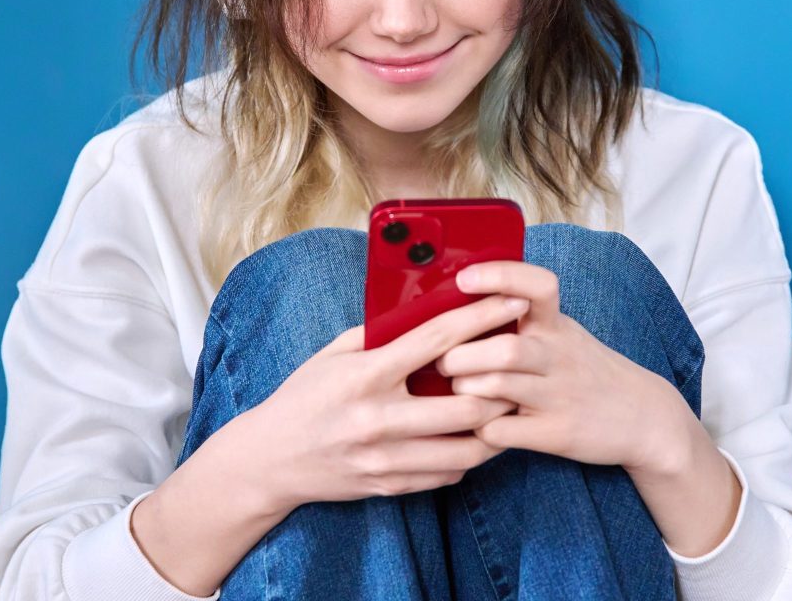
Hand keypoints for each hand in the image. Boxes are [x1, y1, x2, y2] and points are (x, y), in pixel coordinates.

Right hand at [245, 292, 532, 512]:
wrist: (270, 459)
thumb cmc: (304, 397)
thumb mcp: (333, 354)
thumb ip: (379, 334)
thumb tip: (427, 308)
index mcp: (365, 375)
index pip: (437, 341)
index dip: (482, 319)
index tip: (513, 305)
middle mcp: (378, 419)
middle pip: (466, 406)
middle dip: (503, 385)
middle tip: (521, 368)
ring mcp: (385, 459)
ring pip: (467, 449)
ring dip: (496, 427)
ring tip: (507, 406)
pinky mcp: (390, 486)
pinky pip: (448, 474)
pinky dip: (468, 455)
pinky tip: (474, 437)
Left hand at [440, 261, 694, 473]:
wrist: (645, 417)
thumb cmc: (587, 370)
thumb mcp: (564, 333)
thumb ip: (525, 318)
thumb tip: (460, 302)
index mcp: (557, 325)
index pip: (537, 286)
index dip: (499, 277)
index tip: (464, 279)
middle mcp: (559, 356)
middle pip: (503, 347)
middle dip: (461, 354)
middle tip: (444, 361)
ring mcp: (559, 396)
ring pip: (497, 386)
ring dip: (465, 388)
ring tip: (459, 389)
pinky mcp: (557, 433)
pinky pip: (502, 431)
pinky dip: (480, 428)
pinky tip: (479, 425)